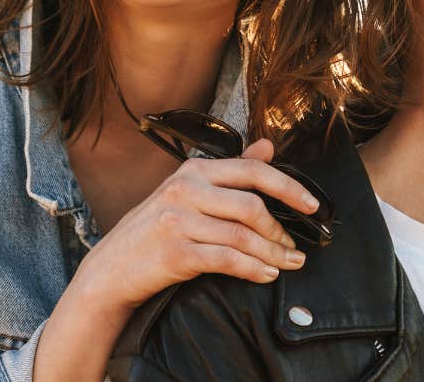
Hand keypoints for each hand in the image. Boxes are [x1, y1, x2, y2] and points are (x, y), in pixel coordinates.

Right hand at [75, 138, 318, 307]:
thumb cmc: (154, 230)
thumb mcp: (188, 192)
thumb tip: (269, 147)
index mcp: (194, 169)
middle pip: (252, 205)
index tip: (313, 205)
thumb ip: (230, 172)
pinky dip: (253, 269)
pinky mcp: (176, 252)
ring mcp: (179, 220)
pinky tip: (266, 275)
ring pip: (243, 235)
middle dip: (281, 230)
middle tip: (296, 248)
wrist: (110, 269)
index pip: (252, 171)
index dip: (289, 187)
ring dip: (273, 254)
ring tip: (288, 264)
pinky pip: (227, 260)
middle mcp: (185, 189)